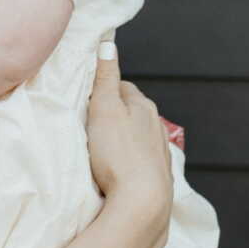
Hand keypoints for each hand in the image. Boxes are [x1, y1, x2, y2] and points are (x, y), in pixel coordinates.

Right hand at [86, 44, 173, 247]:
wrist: (143, 205)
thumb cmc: (118, 155)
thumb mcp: (104, 110)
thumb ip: (105, 77)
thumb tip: (108, 42)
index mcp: (144, 106)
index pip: (123, 86)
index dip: (104, 89)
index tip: (87, 98)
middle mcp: (156, 126)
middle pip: (133, 111)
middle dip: (115, 113)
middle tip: (91, 123)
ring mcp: (160, 153)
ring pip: (139, 136)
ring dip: (124, 137)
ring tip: (103, 147)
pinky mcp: (159, 178)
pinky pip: (142, 160)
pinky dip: (131, 159)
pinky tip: (120, 169)